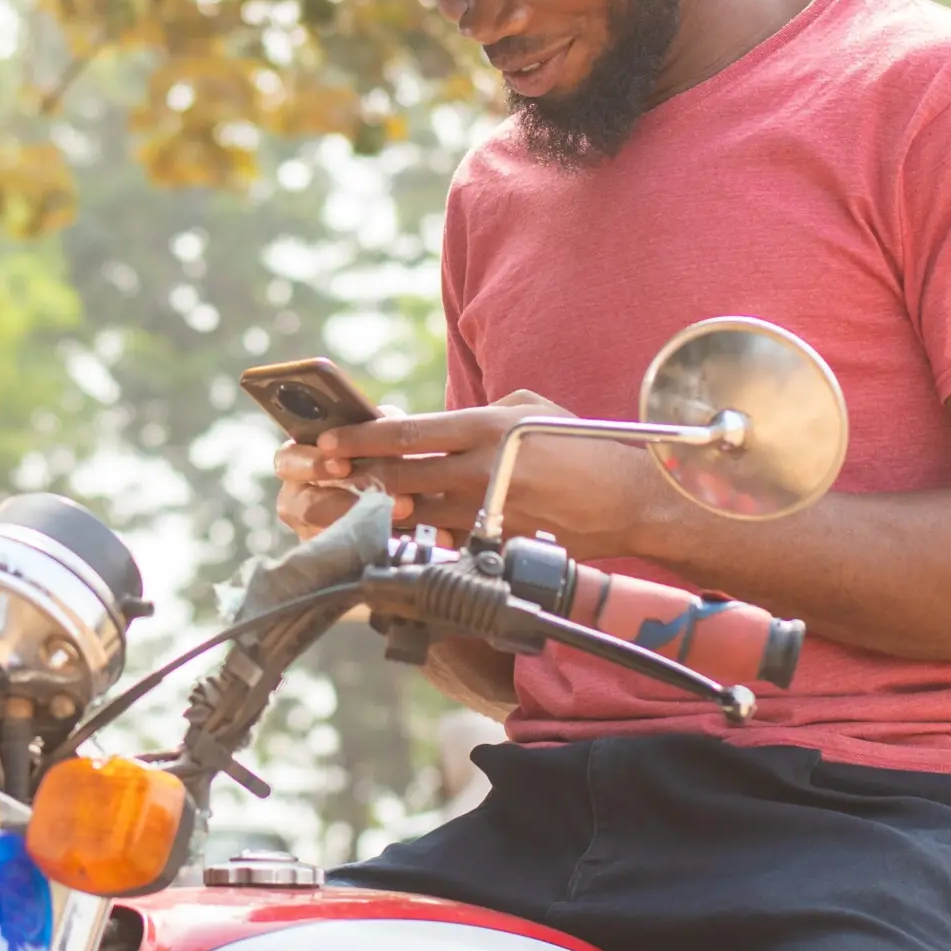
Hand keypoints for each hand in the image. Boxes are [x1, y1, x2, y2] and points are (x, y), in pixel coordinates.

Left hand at [288, 390, 681, 558]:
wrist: (630, 499)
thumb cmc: (579, 444)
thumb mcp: (531, 408)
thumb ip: (481, 412)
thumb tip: (438, 423)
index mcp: (488, 427)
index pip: (408, 433)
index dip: (361, 438)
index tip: (327, 441)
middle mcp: (483, 469)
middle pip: (399, 475)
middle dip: (353, 475)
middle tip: (319, 474)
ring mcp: (490, 510)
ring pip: (414, 512)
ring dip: (378, 508)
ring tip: (346, 502)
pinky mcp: (498, 541)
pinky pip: (444, 539)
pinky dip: (417, 535)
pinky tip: (396, 531)